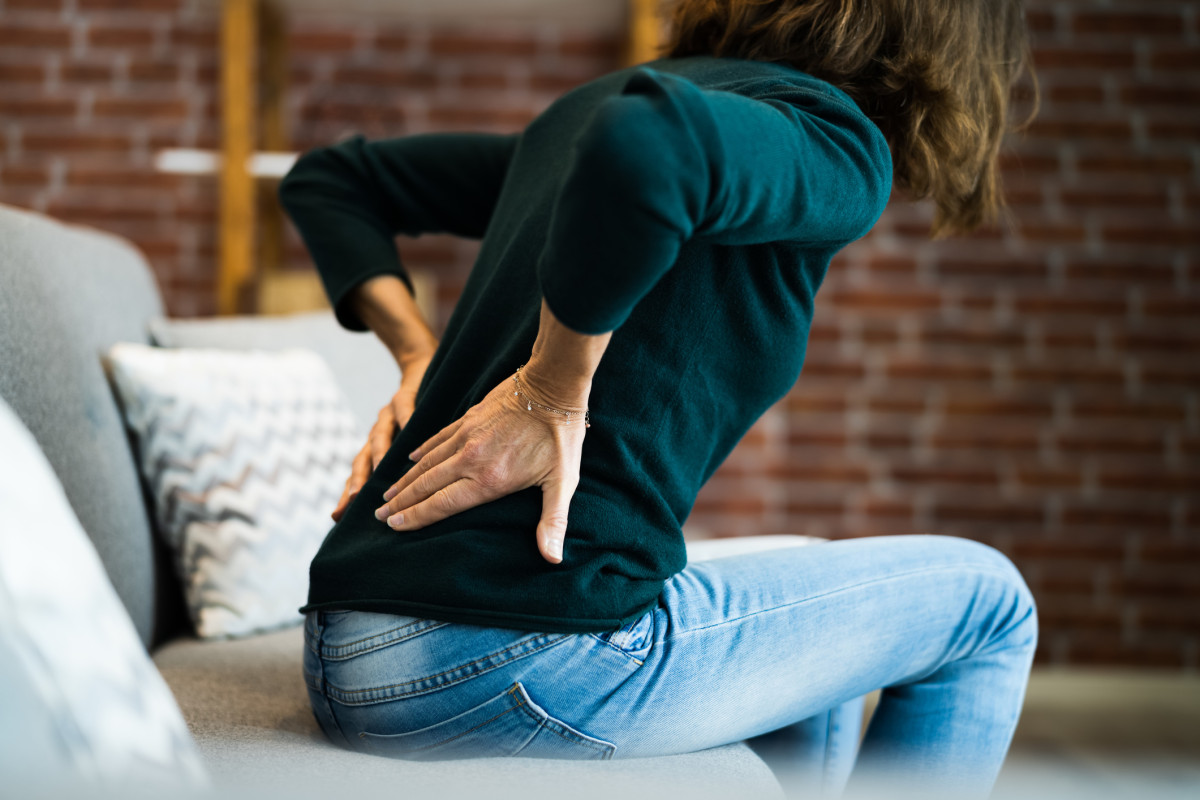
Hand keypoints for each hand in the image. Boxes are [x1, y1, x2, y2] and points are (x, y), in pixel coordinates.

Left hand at [330, 348, 435, 522]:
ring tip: (381, 469)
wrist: (421, 372)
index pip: (358, 476)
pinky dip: (407, 419)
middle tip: (354, 499)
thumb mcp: (406, 443)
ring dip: (380, 453)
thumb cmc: (416, 415)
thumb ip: (402, 468)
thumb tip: (401, 502)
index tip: (337, 518)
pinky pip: (404, 410)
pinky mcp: (403, 396)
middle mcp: (376, 433)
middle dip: (358, 479)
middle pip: (362, 460)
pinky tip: (411, 427)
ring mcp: (387, 415)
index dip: (347, 495)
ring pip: (379, 436)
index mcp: (375, 449)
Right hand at [372, 366, 589, 563]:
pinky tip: (410, 459)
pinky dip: (421, 451)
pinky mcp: (467, 418)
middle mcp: (470, 459)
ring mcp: (465, 436)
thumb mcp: (563, 482)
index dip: (416, 517)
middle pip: (426, 485)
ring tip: (386, 494)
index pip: (442, 504)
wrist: (552, 385)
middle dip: (401, 503)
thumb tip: (552, 559)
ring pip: (426, 463)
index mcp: (489, 479)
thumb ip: (553, 521)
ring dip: (405, 480)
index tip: (394, 527)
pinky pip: (437, 439)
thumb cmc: (561, 436)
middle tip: (379, 516)